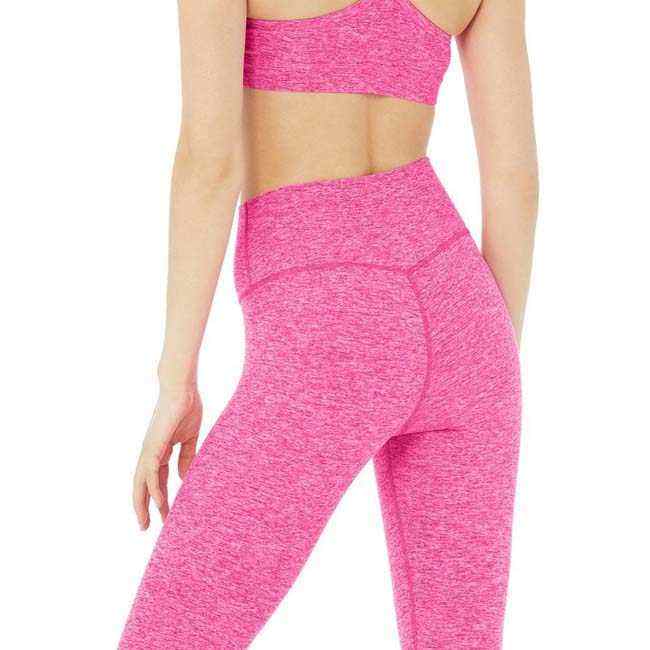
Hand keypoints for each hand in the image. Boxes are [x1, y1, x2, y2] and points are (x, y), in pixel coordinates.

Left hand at [132, 386, 201, 529]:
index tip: (164, 515)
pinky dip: (153, 489)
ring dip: (143, 505)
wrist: (182, 389)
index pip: (156, 479)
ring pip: (141, 483)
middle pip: (143, 486)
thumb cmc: (186, 407)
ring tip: (146, 524)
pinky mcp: (153, 446)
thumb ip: (186, 457)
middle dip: (143, 507)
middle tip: (146, 528)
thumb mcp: (189, 438)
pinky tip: (159, 503)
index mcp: (160, 451)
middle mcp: (150, 453)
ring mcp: (149, 450)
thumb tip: (184, 477)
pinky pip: (150, 473)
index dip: (159, 497)